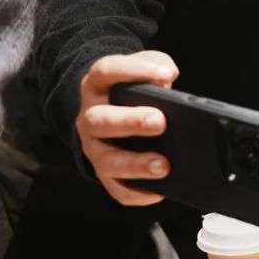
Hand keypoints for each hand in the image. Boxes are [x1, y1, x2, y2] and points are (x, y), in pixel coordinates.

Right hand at [75, 50, 178, 205]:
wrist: (110, 111)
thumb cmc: (132, 88)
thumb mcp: (142, 68)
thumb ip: (156, 65)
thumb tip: (167, 78)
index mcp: (97, 86)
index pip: (107, 71)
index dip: (135, 71)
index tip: (166, 76)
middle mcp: (90, 117)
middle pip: (101, 120)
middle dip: (131, 122)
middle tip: (160, 122)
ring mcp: (95, 148)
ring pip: (106, 160)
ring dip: (134, 164)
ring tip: (163, 165)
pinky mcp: (105, 173)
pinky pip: (117, 188)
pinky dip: (137, 193)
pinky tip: (157, 192)